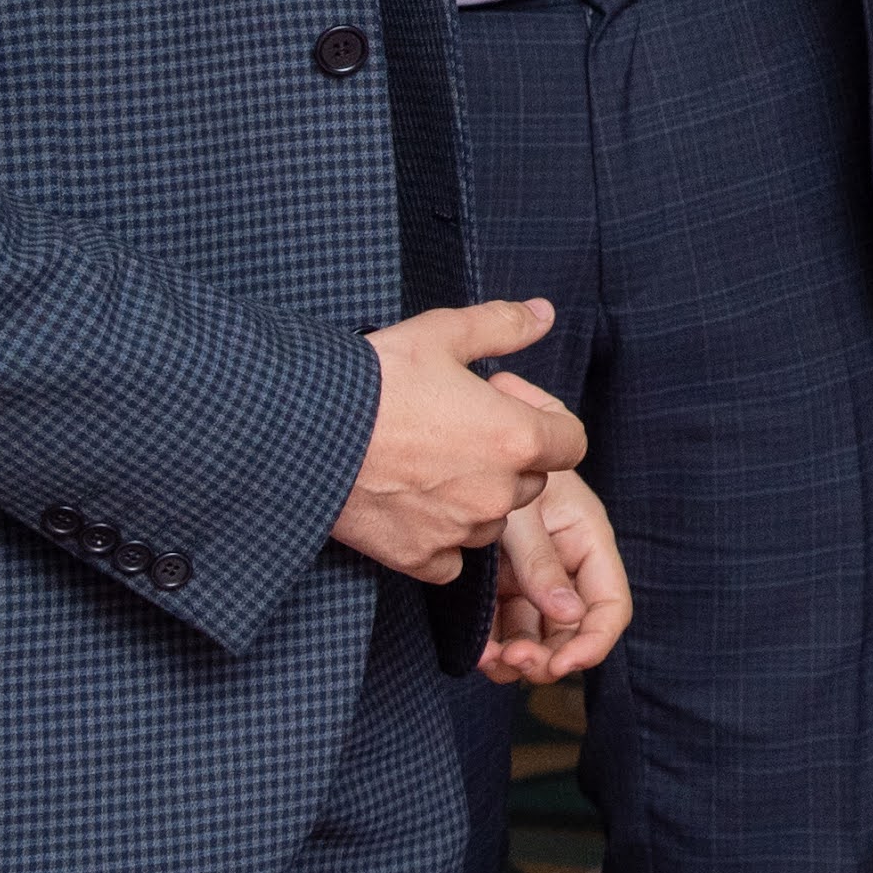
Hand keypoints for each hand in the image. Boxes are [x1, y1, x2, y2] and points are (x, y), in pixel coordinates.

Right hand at [333, 297, 585, 585]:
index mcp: (515, 438)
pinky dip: (440, 537)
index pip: (572, 442)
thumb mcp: (444, 333)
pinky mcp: (418, 558)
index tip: (506, 405)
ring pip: (491, 520)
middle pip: (531, 481)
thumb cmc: (375, 379)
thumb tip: (545, 314)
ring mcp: (458, 531)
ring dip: (476, 498)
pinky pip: (450, 558)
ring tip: (431, 462)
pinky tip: (412, 503)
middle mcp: (496, 493)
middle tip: (460, 429)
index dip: (546, 421)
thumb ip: (505, 325)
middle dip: (508, 458)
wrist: (301, 431)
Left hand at [480, 464, 629, 684]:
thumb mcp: (522, 511)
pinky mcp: (501, 584)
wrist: (459, 441)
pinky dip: (495, 647)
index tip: (561, 666)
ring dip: (520, 658)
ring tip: (493, 660)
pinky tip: (479, 652)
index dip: (593, 642)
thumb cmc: (501, 463)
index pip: (610, 605)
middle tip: (516, 661)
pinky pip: (506, 628)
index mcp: (586, 540)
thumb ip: (541, 562)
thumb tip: (569, 617)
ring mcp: (532, 577)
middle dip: (550, 657)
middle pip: (573, 630)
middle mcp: (565, 565)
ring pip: (538, 637)